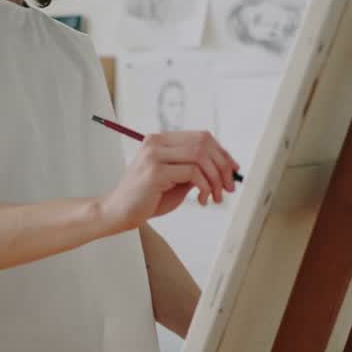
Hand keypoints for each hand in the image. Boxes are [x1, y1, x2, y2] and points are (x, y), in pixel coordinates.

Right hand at [100, 131, 240, 233]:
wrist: (118, 214)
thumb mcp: (176, 181)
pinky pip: (192, 173)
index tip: (232, 171)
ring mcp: (154, 155)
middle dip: (223, 165)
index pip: (201, 137)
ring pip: (200, 156)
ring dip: (215, 179)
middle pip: (203, 143)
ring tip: (215, 197)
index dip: (222, 153)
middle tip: (228, 187)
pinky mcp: (155, 171)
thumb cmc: (147, 199)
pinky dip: (204, 187)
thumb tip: (225, 167)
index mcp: (160, 141)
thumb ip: (194, 170)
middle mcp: (156, 143)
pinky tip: (202, 200)